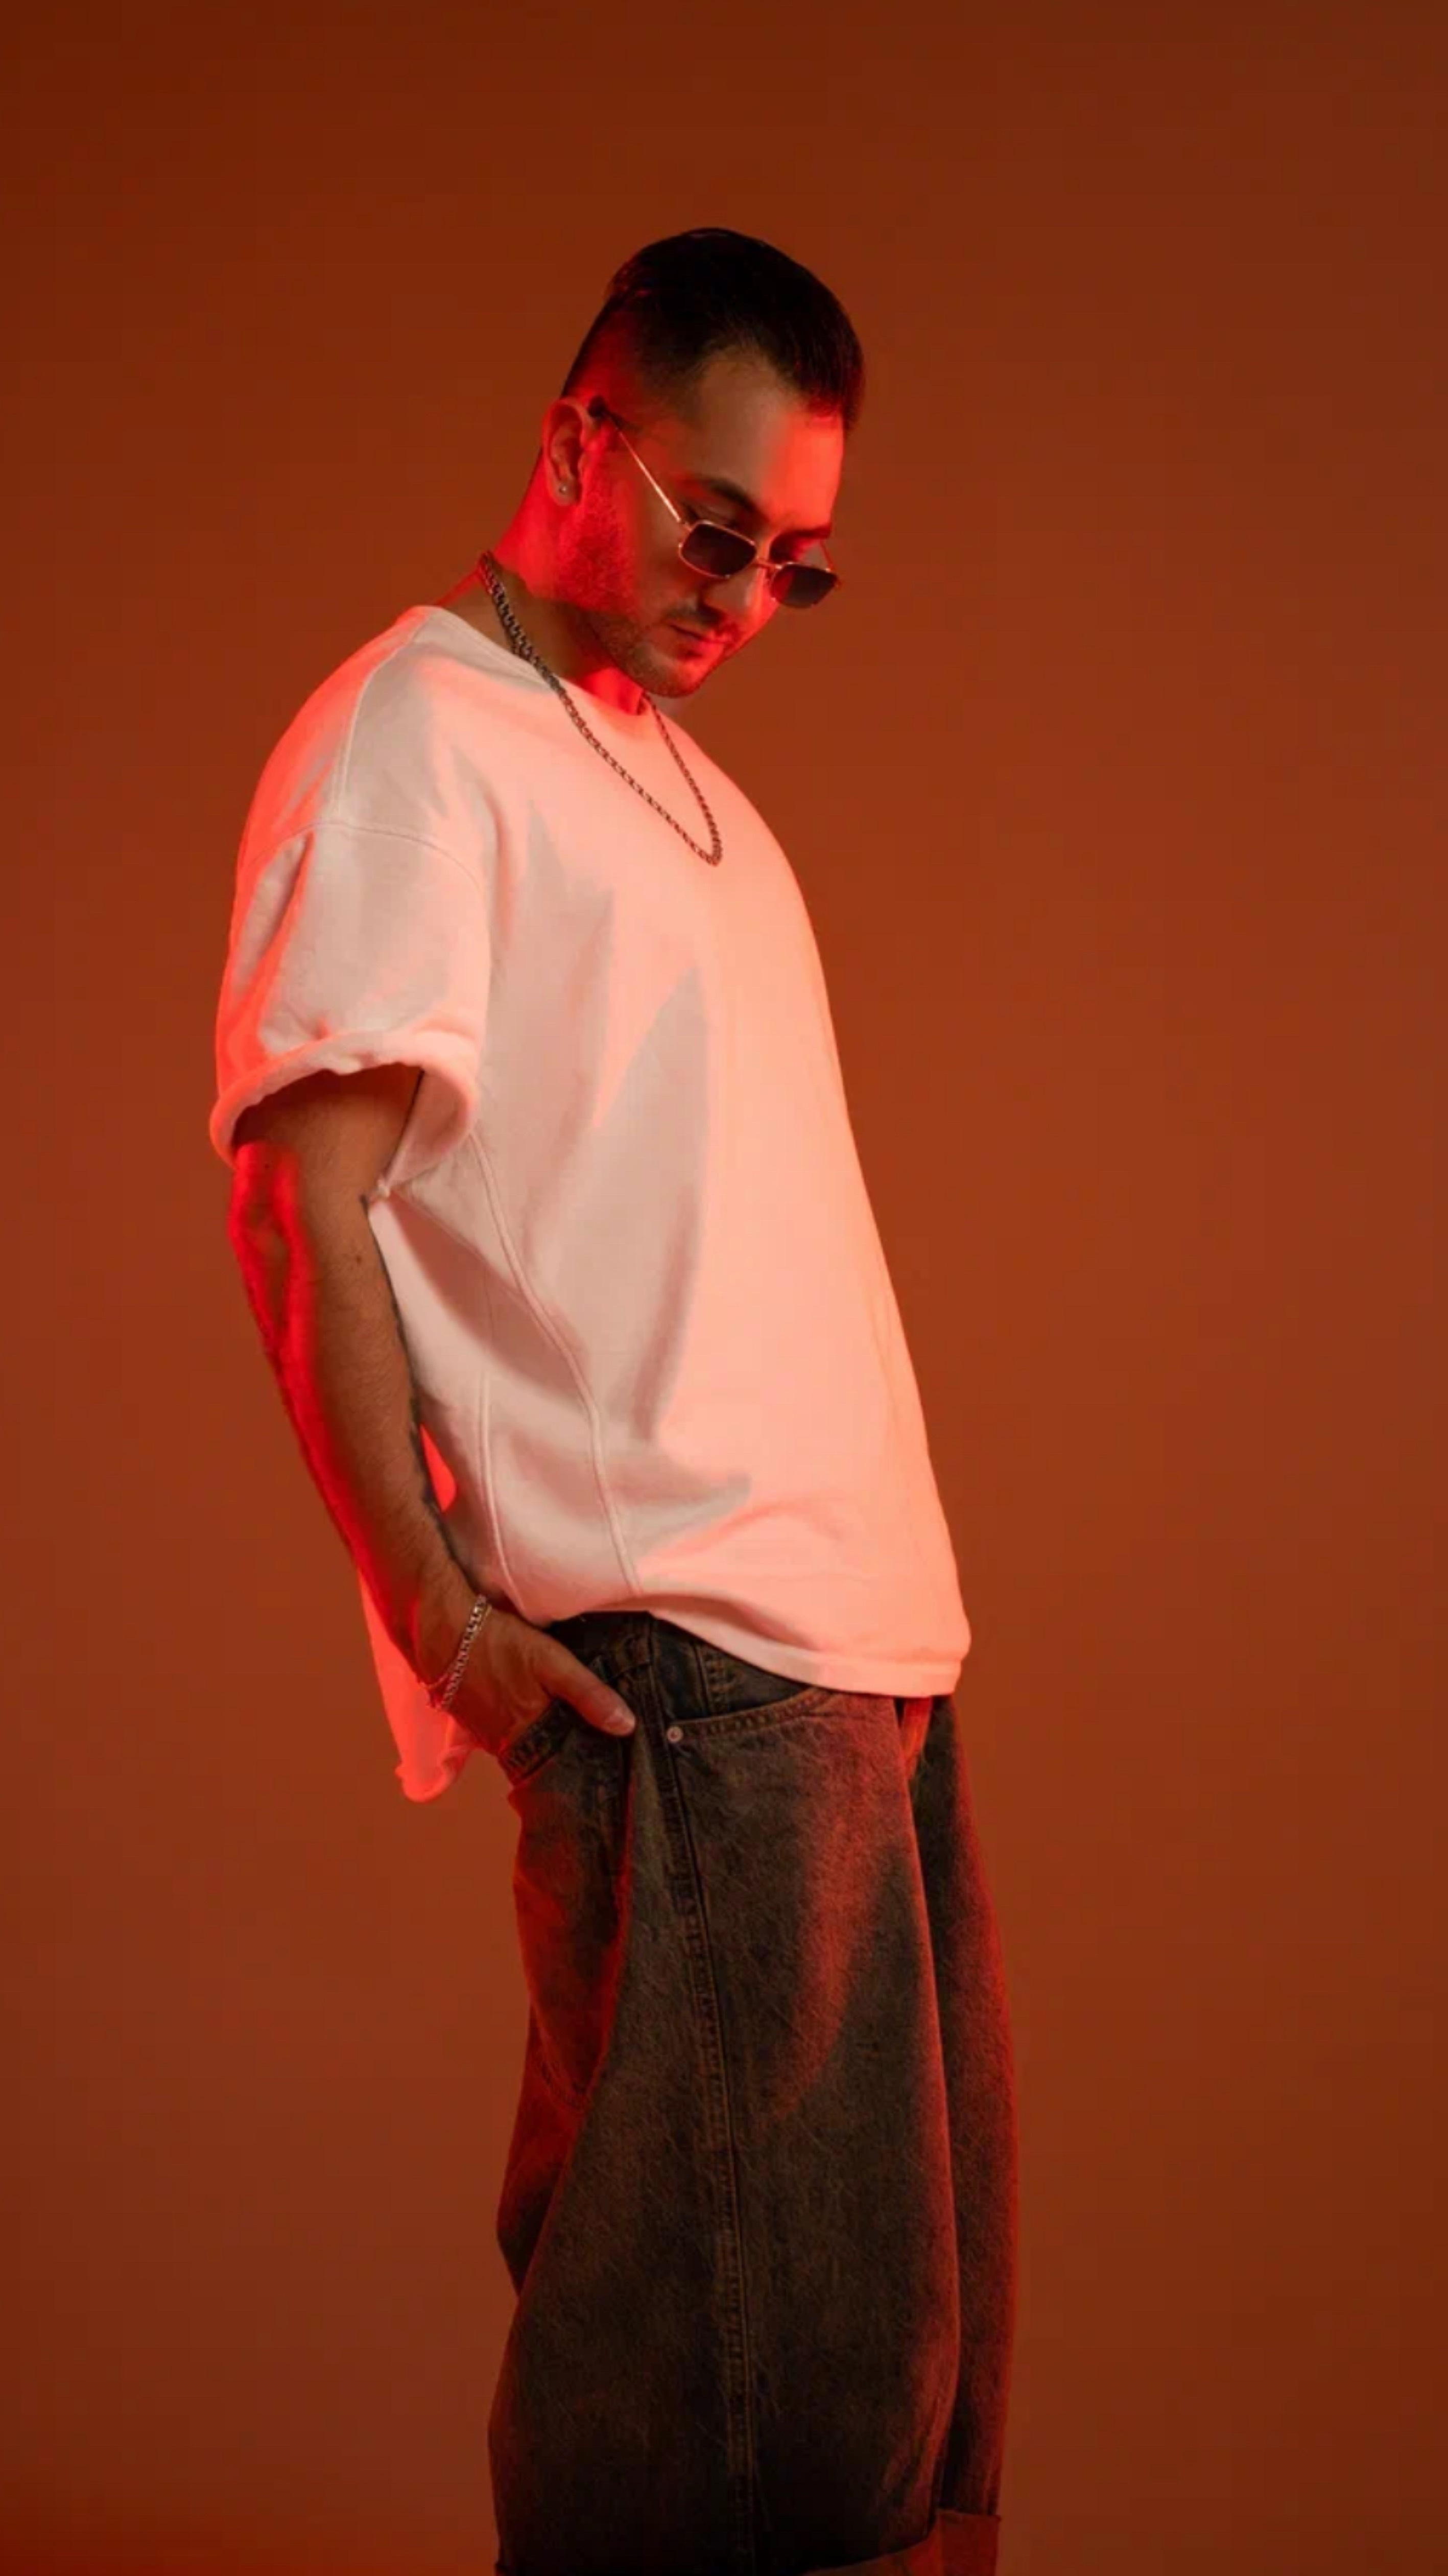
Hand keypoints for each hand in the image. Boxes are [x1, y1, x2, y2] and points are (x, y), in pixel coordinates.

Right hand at [438, 1596, 637, 1760]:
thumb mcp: (551, 1662)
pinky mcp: (470, 1720)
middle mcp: (502, 1743)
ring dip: (541, 1742)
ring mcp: (482, 1733)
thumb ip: (588, 1695)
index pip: (562, 1764)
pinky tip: (530, 1715)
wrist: (440, 1630)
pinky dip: (519, 1730)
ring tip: (568, 1732)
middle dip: (564, 1754)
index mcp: (526, 1734)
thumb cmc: (499, 1643)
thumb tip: (626, 1727)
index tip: (608, 1765)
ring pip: (520, 1746)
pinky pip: (501, 1734)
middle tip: (594, 1749)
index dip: (583, 1764)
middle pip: (541, 1758)